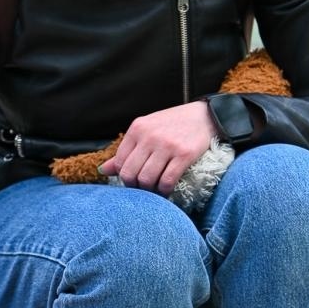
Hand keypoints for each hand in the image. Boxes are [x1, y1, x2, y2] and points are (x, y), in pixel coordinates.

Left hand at [99, 101, 218, 196]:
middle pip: (131, 174)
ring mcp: (167, 145)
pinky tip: (167, 189)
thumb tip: (102, 170)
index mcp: (137, 128)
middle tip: (144, 188)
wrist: (206, 116)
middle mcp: (150, 136)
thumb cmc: (173, 124)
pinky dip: (165, 191)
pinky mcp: (184, 154)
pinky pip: (167, 181)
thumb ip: (126, 150)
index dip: (124, 177)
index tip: (134, 180)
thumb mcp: (147, 131)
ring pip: (147, 180)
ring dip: (150, 191)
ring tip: (156, 189)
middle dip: (136, 187)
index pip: (120, 162)